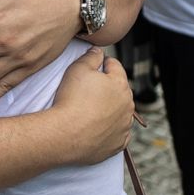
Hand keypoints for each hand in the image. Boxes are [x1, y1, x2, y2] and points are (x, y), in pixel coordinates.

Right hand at [51, 47, 132, 164]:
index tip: (94, 64)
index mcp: (120, 84)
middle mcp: (127, 105)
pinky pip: (118, 133)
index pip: (115, 66)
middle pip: (119, 90)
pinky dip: (110, 129)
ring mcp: (124, 126)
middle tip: (88, 88)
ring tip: (90, 109)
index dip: (103, 62)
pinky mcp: (119, 143)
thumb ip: (91, 57)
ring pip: (120, 112)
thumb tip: (98, 51)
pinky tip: (96, 127)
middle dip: (107, 87)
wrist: (66, 134)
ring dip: (109, 108)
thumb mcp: (77, 69)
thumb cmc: (71, 100)